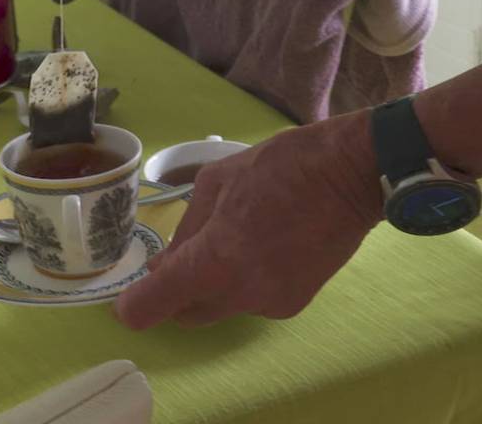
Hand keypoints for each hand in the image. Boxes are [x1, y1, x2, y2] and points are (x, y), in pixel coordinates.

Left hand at [115, 110, 383, 328]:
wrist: (351, 175)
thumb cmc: (278, 167)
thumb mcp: (214, 183)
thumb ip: (185, 230)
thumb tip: (165, 264)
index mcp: (212, 262)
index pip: (150, 308)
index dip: (132, 305)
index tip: (130, 293)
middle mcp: (238, 294)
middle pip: (184, 313)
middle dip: (174, 291)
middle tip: (179, 256)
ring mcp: (269, 304)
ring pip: (218, 307)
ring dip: (210, 285)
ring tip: (232, 240)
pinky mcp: (293, 305)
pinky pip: (249, 301)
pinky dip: (242, 283)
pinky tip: (261, 248)